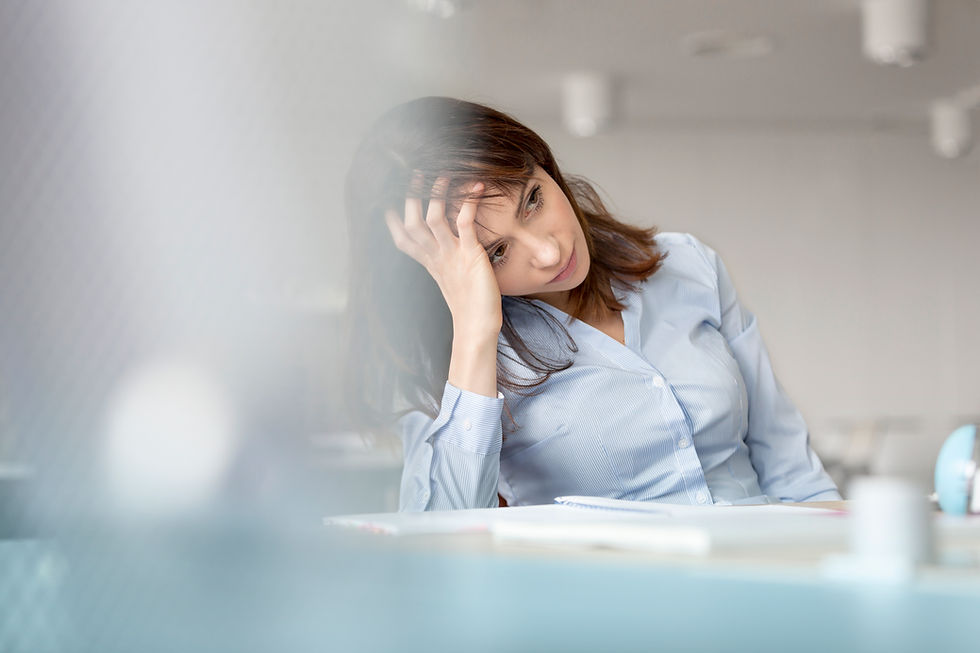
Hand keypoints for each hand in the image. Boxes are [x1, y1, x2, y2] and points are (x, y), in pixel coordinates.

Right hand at [385, 177, 502, 342]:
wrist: (478, 327)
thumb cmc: (470, 305)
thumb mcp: (453, 278)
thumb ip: (446, 261)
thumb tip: (450, 247)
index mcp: (429, 263)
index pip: (403, 239)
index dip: (394, 220)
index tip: (389, 199)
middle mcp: (436, 257)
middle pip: (412, 224)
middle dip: (411, 198)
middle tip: (414, 173)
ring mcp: (451, 255)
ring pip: (433, 219)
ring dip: (436, 194)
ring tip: (442, 173)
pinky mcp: (470, 255)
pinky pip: (464, 224)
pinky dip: (469, 203)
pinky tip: (477, 187)